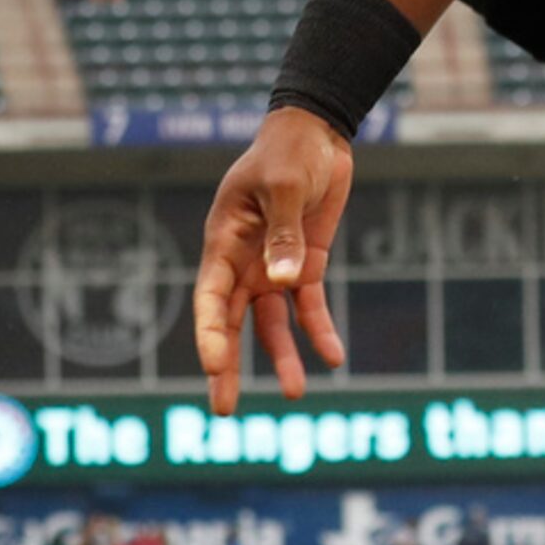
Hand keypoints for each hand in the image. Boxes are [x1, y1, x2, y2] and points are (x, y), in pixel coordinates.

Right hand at [193, 106, 354, 413]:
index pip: (210, 297)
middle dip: (226, 366)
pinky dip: (320, 330)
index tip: (215, 366)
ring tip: (294, 394)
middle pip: (232, 323)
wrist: (318, 133)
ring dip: (282, 356)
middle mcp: (243, 262)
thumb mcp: (284, 187)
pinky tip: (334, 356)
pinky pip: (309, 305)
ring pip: (271, 323)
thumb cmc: (289, 152)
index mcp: (223, 242)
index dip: (210, 334)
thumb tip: (281, 284)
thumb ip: (283, 235)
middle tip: (223, 410)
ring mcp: (273, 266)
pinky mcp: (304, 264)